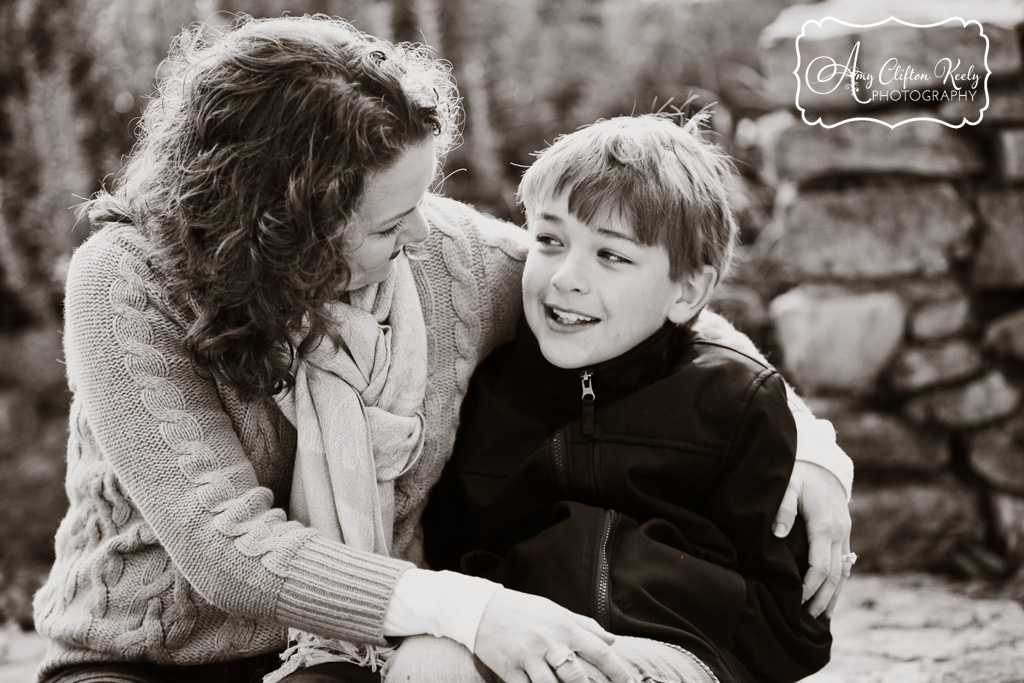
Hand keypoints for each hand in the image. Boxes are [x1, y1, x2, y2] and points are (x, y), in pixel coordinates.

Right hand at [474, 588, 637, 682]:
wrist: (480, 609)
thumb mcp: (555, 611)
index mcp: (563, 627)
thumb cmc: (523, 610)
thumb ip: (584, 626)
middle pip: (576, 676)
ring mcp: (528, 658)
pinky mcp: (509, 670)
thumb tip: (612, 641)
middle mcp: (548, 643)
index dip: (618, 671)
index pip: (598, 651)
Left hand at [772, 461, 852, 617]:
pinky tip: (832, 599)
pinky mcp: (844, 533)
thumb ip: (783, 508)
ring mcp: (844, 534)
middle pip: (834, 575)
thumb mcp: (789, 484)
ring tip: (820, 618)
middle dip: (821, 598)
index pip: (820, 565)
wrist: (823, 462)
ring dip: (833, 596)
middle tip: (806, 618)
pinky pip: (845, 564)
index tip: (795, 599)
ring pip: (843, 572)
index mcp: (824, 524)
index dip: (809, 586)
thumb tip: (777, 534)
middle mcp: (839, 532)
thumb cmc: (800, 473)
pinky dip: (839, 584)